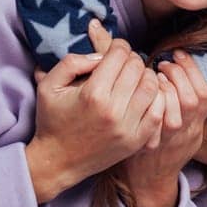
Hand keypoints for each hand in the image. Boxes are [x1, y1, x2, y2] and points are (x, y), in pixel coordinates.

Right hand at [24, 20, 165, 202]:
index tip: (115, 49)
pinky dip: (156, 98)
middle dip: (131, 58)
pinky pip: (158, 111)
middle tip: (124, 62)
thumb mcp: (49, 86)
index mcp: (92, 94)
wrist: (57, 161)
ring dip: (145, 75)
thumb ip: (71, 62)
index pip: (119, 55)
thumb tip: (101, 55)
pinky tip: (144, 95)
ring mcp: (127, 127)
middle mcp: (113, 110)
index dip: (118, 45)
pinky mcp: (136, 141)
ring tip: (135, 76)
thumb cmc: (52, 121)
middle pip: (137, 67)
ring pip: (152, 86)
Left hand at [118, 50, 206, 206]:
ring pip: (171, 112)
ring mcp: (166, 140)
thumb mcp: (193, 130)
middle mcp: (185, 133)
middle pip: (189, 101)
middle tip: (164, 63)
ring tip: (154, 74)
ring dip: (162, 88)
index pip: (202, 94)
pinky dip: (147, 103)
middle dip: (177, 75)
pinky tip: (141, 90)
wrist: (151, 180)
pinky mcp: (147, 144)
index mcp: (197, 126)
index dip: (191, 70)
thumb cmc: (171, 148)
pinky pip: (150, 122)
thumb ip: (206, 108)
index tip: (179, 55)